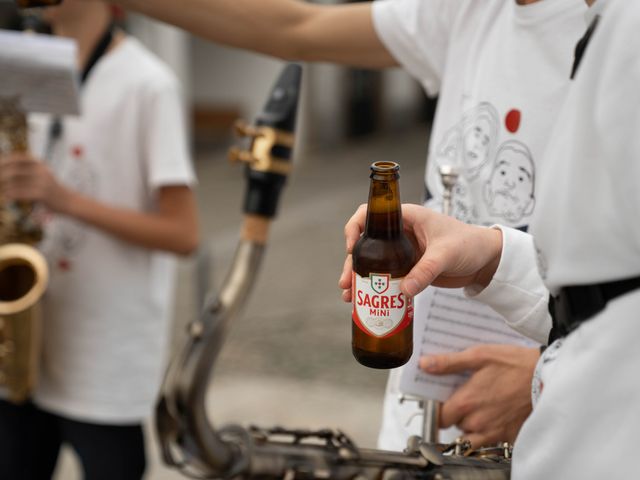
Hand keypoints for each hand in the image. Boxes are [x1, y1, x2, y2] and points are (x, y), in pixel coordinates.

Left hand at [0, 153, 69, 212]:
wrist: (67, 200)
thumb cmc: (49, 188)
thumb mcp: (41, 174)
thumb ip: (26, 169)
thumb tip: (5, 168)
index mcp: (40, 164)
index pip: (19, 158)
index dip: (6, 161)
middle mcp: (41, 170)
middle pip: (14, 170)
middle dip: (1, 175)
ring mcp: (42, 182)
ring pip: (16, 183)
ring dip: (5, 187)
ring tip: (1, 190)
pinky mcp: (42, 194)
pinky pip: (21, 193)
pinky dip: (11, 195)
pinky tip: (6, 197)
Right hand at [338, 203, 502, 300]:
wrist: (487, 262)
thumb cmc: (470, 245)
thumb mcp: (446, 255)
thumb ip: (425, 272)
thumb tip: (403, 291)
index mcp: (406, 217)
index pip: (370, 214)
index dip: (355, 228)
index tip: (351, 248)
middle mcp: (399, 233)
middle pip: (365, 244)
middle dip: (352, 264)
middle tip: (347, 283)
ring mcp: (402, 252)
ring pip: (372, 263)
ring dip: (359, 279)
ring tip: (350, 297)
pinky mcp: (407, 268)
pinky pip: (385, 277)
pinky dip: (374, 288)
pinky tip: (364, 302)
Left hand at [420, 345, 539, 446]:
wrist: (548, 377)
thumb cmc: (515, 364)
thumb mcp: (479, 355)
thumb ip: (449, 363)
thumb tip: (424, 365)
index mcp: (466, 403)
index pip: (438, 417)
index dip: (436, 408)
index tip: (440, 399)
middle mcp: (478, 422)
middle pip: (455, 426)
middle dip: (456, 414)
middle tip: (465, 397)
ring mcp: (494, 432)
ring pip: (471, 436)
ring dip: (471, 425)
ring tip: (480, 406)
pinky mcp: (510, 436)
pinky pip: (491, 440)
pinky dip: (489, 430)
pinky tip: (495, 412)